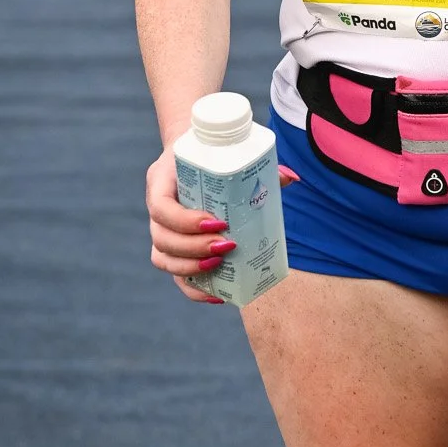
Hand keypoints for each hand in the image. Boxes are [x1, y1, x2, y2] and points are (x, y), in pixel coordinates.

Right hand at [145, 146, 298, 302]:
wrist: (195, 154)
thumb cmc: (212, 155)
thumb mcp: (227, 153)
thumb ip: (257, 164)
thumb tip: (290, 178)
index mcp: (162, 180)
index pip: (160, 206)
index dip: (185, 221)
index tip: (218, 222)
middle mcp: (157, 208)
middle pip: (162, 238)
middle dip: (194, 248)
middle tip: (227, 245)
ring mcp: (160, 230)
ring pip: (163, 259)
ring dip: (191, 268)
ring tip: (220, 265)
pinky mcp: (171, 248)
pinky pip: (173, 274)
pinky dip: (193, 288)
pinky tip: (217, 293)